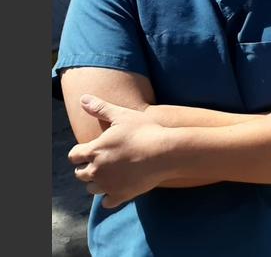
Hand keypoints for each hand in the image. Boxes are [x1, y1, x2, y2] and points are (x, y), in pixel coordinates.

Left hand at [68, 94, 173, 208]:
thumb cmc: (145, 131)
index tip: (90, 150)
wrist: (166, 152)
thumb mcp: (123, 115)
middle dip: (87, 168)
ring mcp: (109, 184)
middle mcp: (97, 169)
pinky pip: (107, 202)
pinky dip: (109, 198)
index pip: (74, 156)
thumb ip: (100, 108)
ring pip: (92, 188)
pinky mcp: (121, 195)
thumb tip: (82, 98)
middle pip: (81, 174)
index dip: (80, 153)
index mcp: (95, 150)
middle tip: (101, 162)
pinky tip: (117, 190)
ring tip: (109, 175)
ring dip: (97, 182)